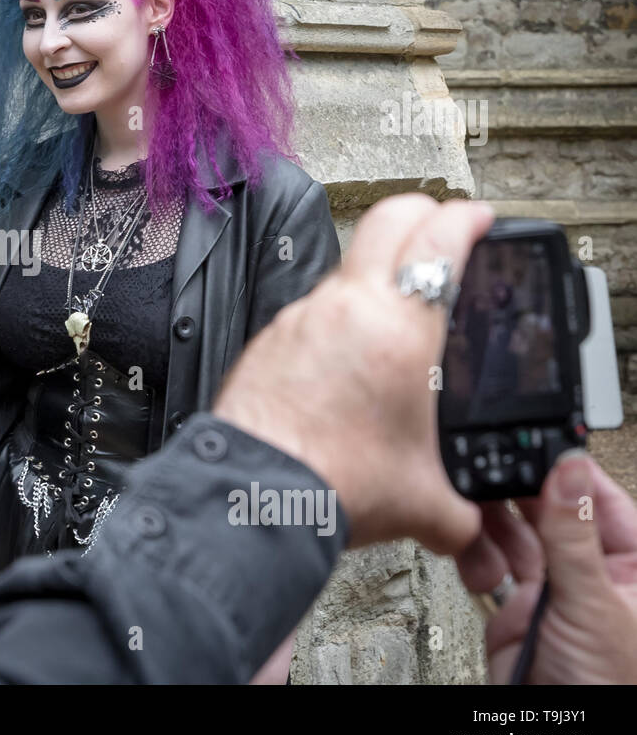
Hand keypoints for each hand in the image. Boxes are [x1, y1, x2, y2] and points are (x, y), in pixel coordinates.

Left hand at [213, 194, 493, 555]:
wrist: (255, 497)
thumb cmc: (329, 483)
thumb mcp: (424, 499)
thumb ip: (460, 505)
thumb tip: (467, 521)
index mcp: (399, 328)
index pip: (440, 236)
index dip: (467, 216)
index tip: (478, 217)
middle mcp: (345, 308)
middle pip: (386, 218)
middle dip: (420, 213)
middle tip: (440, 228)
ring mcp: (300, 319)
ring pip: (344, 267)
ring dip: (374, 274)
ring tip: (395, 309)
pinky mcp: (269, 340)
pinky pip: (309, 311)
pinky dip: (334, 319)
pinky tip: (344, 358)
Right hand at [457, 455, 636, 683]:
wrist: (561, 733)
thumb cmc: (613, 685)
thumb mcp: (596, 602)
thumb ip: (574, 533)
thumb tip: (569, 466)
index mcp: (635, 563)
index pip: (601, 499)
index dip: (569, 471)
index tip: (535, 440)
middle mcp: (595, 570)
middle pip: (553, 509)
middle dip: (521, 492)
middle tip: (490, 465)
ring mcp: (555, 586)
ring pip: (518, 531)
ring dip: (494, 521)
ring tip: (473, 507)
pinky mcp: (517, 603)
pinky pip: (492, 560)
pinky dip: (477, 551)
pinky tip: (471, 544)